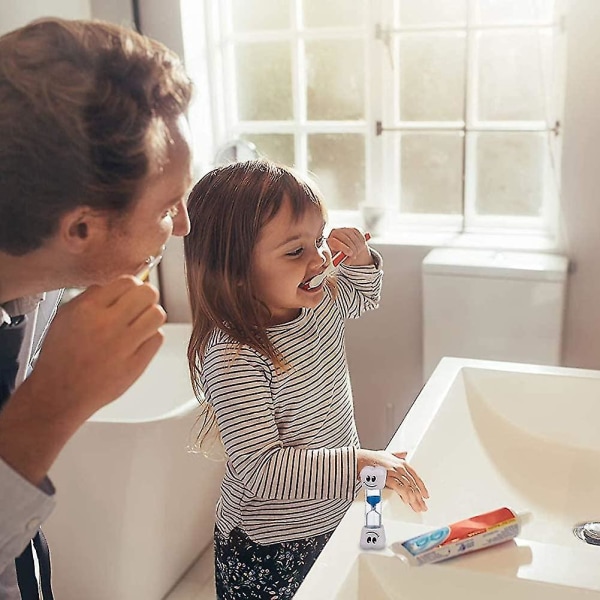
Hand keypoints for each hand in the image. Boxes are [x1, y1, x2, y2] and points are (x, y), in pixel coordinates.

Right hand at [29, 276, 165, 420]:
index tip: (131, 293)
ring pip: (157, 314)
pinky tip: (138, 343)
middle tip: (140, 306)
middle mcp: (107, 324)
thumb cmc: (61, 356)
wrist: (59, 393)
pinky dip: (151, 338)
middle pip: (148, 293)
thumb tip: (118, 283)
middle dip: (146, 297)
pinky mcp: (136, 364)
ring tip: (140, 324)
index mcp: (88, 309)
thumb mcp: (65, 317)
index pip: (127, 281)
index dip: (132, 285)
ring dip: (151, 317)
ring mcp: (123, 345)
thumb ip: (91, 296)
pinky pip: (157, 338)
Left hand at [326, 228, 371, 266]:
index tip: (349, 253)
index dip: (343, 248)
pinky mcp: (353, 230)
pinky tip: (358, 248)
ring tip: (355, 253)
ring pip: (354, 238)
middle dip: (352, 248)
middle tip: (354, 256)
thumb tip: (345, 260)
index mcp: (330, 240)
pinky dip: (361, 244)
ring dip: (357, 248)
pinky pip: (359, 236)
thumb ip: (341, 259)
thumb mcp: (338, 259)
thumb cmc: (340, 255)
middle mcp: (336, 233)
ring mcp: (345, 230)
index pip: (335, 242)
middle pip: (346, 239)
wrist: (345, 249)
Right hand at [357, 449, 428, 511]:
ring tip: (417, 507)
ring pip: (409, 488)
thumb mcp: (387, 454)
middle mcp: (399, 467)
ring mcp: (394, 472)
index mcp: (401, 462)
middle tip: (423, 506)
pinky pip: (400, 488)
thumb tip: (405, 453)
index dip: (422, 487)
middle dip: (420, 497)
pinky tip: (408, 502)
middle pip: (413, 484)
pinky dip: (405, 496)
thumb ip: (397, 454)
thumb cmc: (371, 459)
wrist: (360, 460)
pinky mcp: (388, 478)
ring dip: (414, 499)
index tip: (425, 495)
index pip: (415, 476)